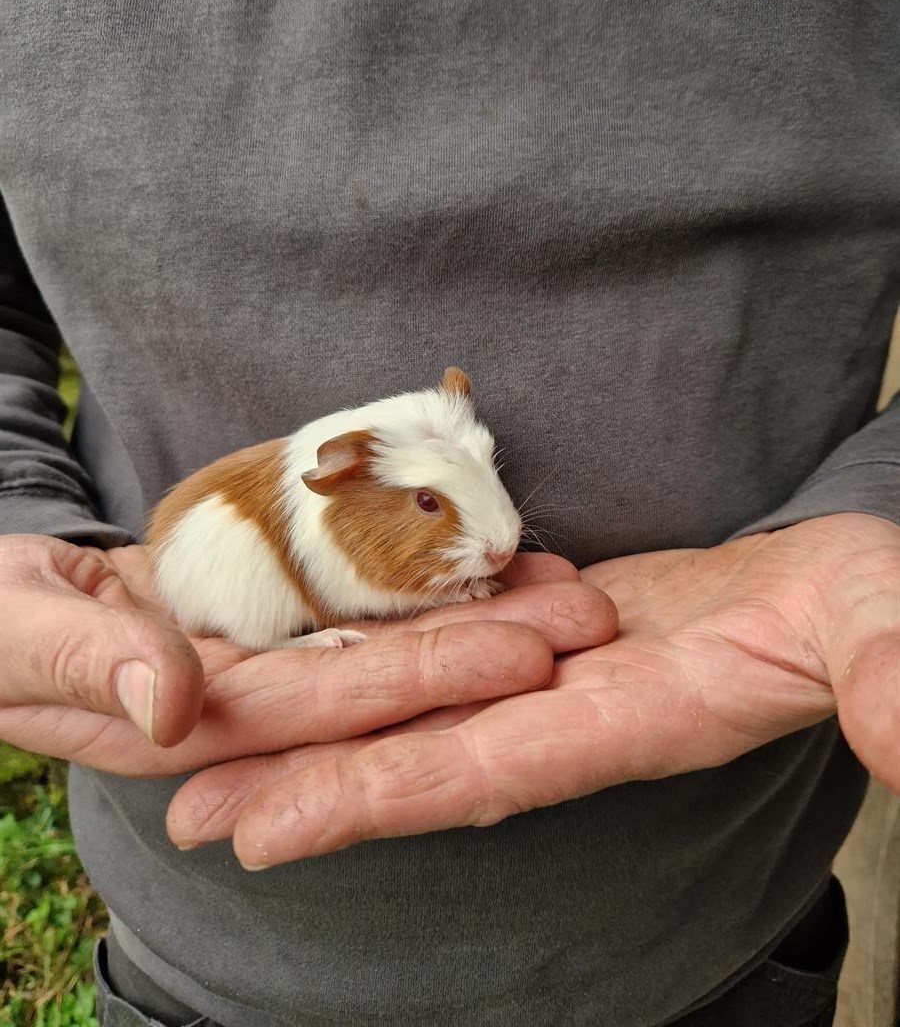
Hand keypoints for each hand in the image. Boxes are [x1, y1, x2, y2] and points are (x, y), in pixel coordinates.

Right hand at [0, 536, 615, 778]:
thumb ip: (95, 667)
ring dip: (470, 615)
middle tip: (584, 615)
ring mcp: (257, 660)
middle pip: (384, 677)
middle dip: (486, 650)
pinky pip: (348, 598)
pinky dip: (414, 580)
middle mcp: (247, 701)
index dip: (428, 676)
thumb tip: (175, 706)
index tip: (523, 654)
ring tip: (561, 584)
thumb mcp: (16, 638)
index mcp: (195, 722)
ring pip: (379, 637)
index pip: (332, 701)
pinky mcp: (259, 616)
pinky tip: (479, 559)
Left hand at [166, 513, 898, 868]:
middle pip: (418, 749)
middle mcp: (571, 708)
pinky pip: (448, 642)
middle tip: (180, 804)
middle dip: (301, 780)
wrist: (844, 587)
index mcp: (633, 720)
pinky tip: (320, 644)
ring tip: (223, 723)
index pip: (484, 770)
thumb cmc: (880, 610)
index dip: (373, 801)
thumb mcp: (893, 634)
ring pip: (419, 695)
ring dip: (324, 713)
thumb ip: (889, 683)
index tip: (262, 836)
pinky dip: (378, 648)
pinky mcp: (552, 629)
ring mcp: (554, 672)